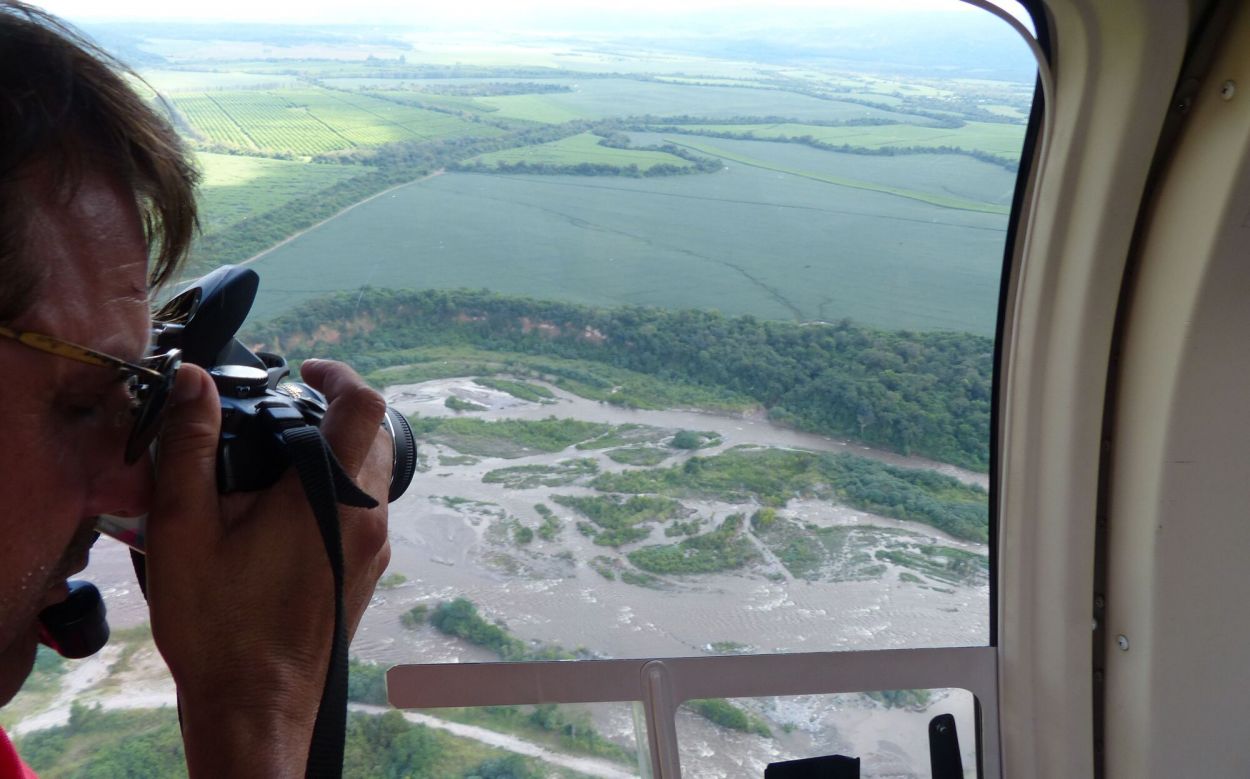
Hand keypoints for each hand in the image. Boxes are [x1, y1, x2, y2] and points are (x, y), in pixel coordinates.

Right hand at [143, 359, 390, 777]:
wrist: (257, 705)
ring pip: (374, 472)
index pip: (366, 406)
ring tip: (279, 456)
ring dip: (338, 450)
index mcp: (331, 498)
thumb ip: (191, 447)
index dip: (340, 374)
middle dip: (337, 410)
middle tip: (286, 408)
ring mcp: (374, 547)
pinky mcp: (367, 570)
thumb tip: (197, 382)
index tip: (307, 370)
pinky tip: (286, 506)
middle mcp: (367, 518)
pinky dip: (339, 487)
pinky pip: (366, 507)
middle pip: (376, 435)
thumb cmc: (220, 625)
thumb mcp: (185, 528)